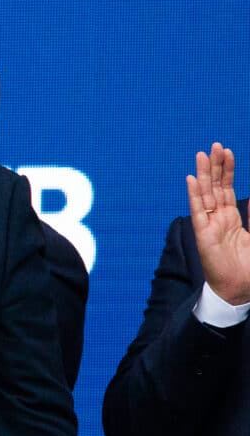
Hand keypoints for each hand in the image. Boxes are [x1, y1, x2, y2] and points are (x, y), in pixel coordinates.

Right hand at [186, 142, 249, 305]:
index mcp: (231, 218)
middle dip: (216, 166)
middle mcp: (219, 218)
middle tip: (215, 145)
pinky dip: (194, 194)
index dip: (228, 170)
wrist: (239, 290)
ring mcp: (210, 225)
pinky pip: (198, 211)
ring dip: (203, 174)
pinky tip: (191, 179)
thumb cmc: (248, 267)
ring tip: (202, 155)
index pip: (227, 188)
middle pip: (215, 186)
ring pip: (205, 194)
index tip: (228, 152)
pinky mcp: (203, 234)